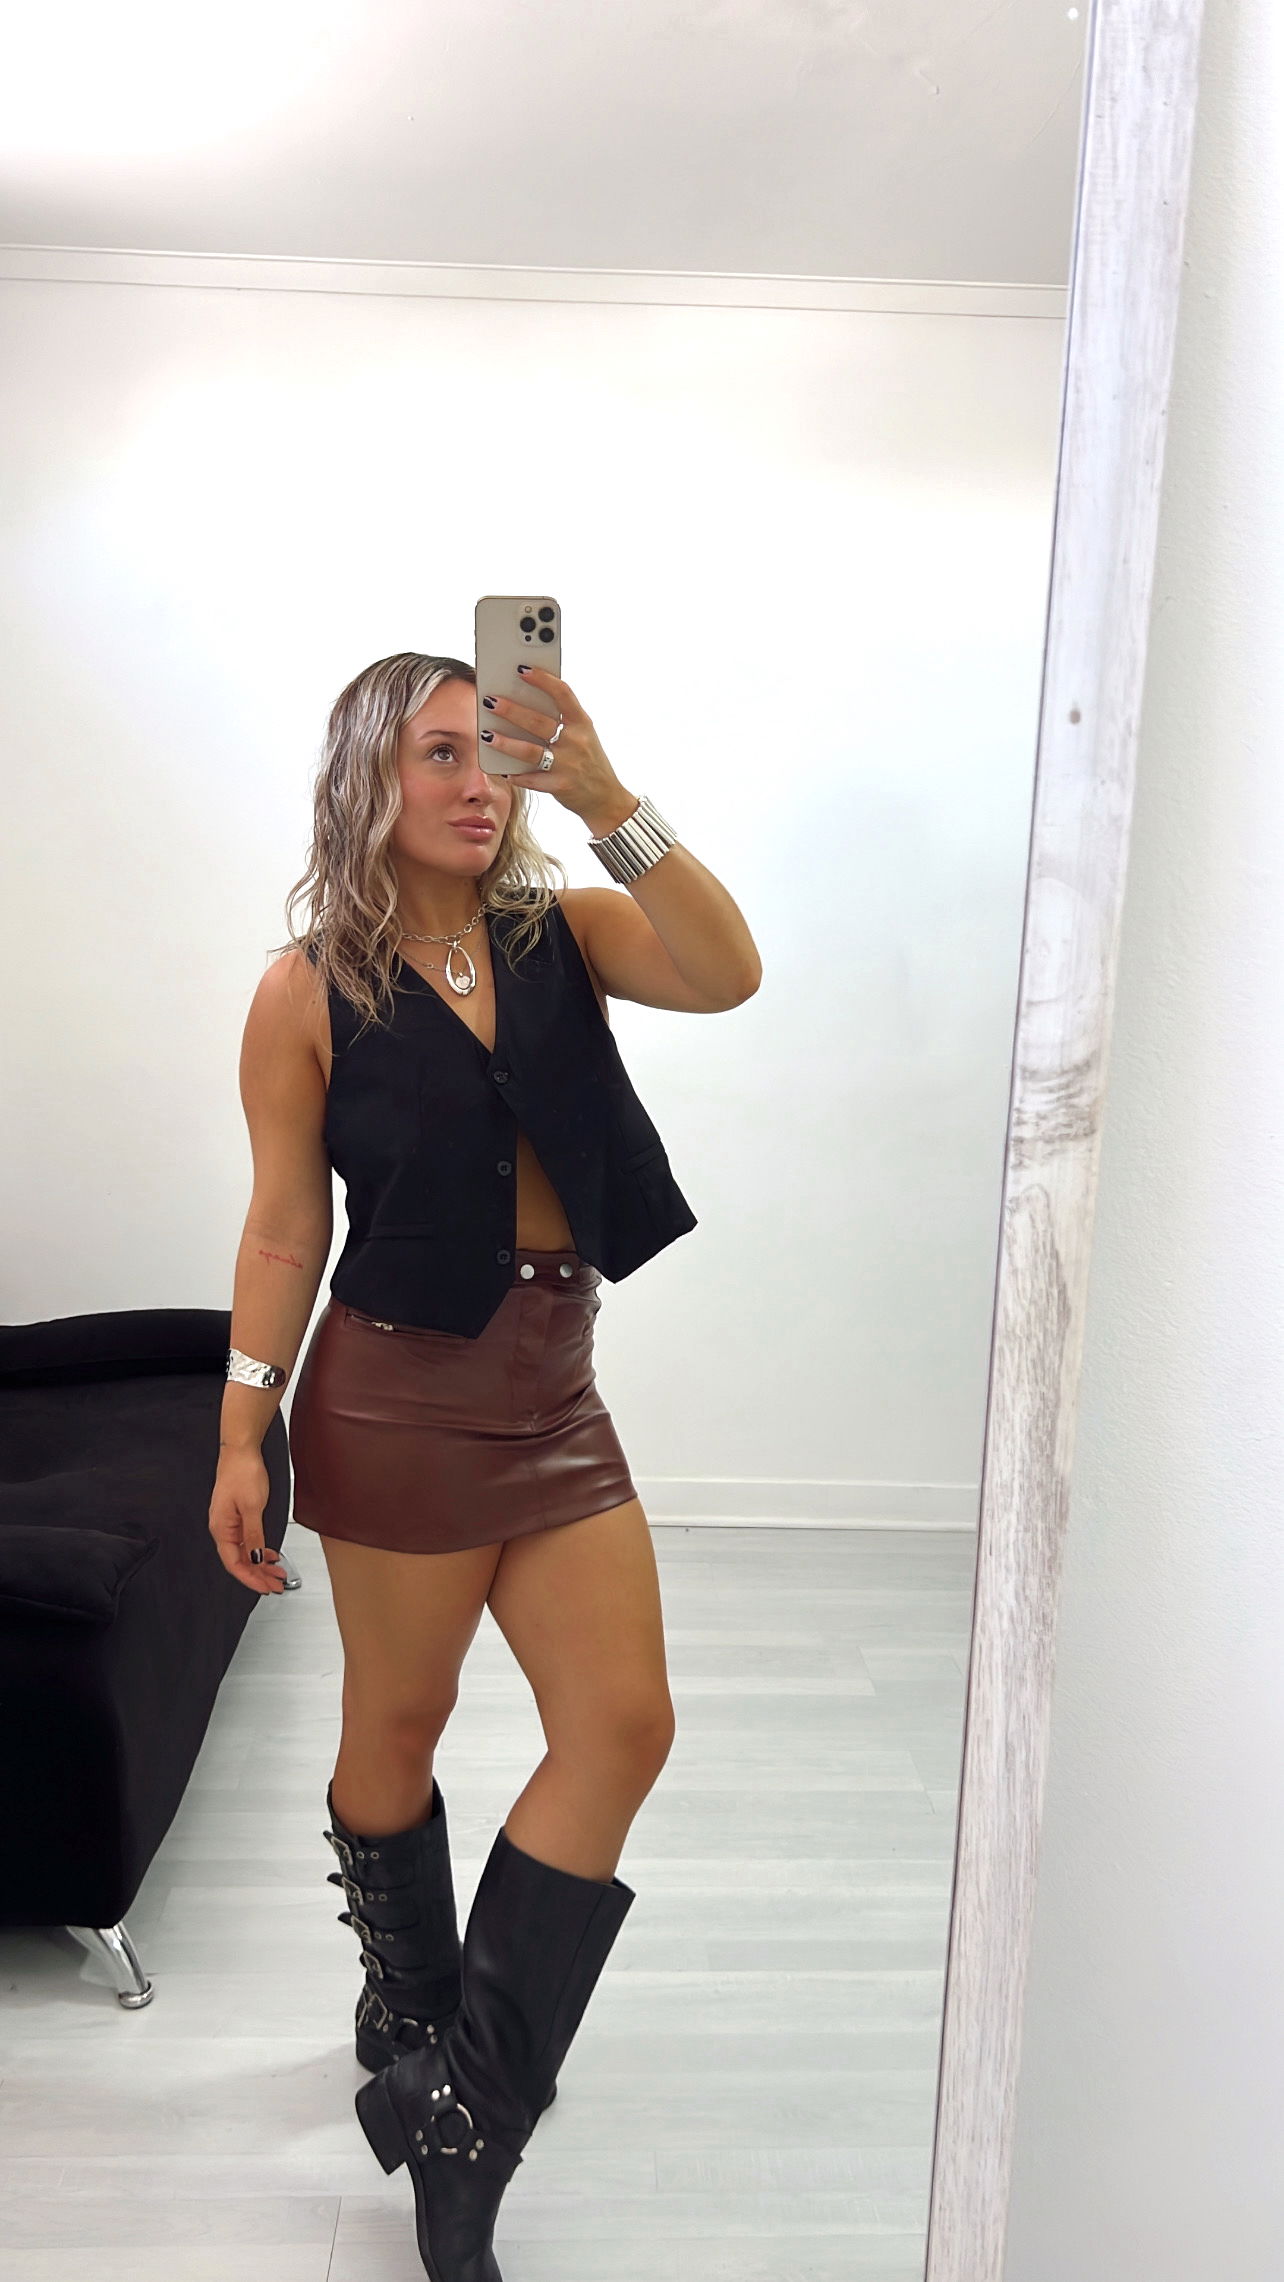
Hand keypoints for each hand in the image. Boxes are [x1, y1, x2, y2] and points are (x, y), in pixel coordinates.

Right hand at [209, 1450, 287, 1594]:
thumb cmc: (242, 1472)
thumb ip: (254, 1535)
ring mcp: (229, 1522)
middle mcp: (222, 1528)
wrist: (241, 1450)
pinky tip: (269, 1554)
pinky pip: (247, 1540)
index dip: (251, 1578)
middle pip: (240, 1561)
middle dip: (258, 1575)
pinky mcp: (236, 1516)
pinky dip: (259, 1550)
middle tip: (276, 1585)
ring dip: (261, 1564)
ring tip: (277, 1573)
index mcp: (221, 1528)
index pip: (234, 1563)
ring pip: (245, 1552)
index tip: (265, 1587)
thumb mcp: (253, 1507)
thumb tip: (256, 1558)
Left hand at [480, 664, 637, 835]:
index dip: (542, 680)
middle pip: (539, 722)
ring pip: (531, 751)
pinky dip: (515, 775)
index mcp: (582, 723)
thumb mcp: (582, 734)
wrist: (605, 797)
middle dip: (511, 710)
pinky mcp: (560, 786)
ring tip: (486, 735)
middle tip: (489, 701)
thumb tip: (522, 702)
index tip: (521, 669)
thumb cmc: (587, 759)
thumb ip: (560, 720)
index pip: (563, 694)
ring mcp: (569, 765)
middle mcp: (576, 741)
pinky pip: (532, 779)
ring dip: (506, 743)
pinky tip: (501, 769)